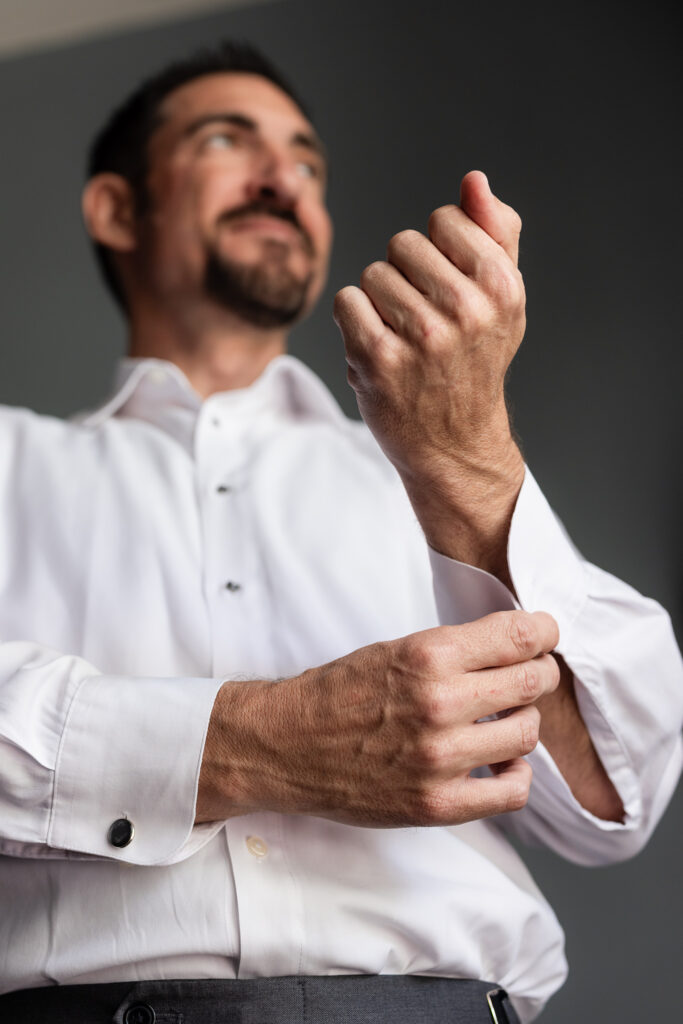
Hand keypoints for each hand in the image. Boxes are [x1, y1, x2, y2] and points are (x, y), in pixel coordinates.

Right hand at [197, 610, 559, 827]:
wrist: (286, 746)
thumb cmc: (338, 694)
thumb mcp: (393, 649)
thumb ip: (454, 650)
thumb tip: (517, 646)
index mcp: (428, 655)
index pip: (519, 636)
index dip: (543, 632)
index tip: (546, 635)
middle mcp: (439, 703)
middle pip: (533, 682)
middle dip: (540, 674)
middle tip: (532, 676)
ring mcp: (441, 758)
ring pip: (527, 734)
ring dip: (523, 723)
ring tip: (503, 721)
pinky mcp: (437, 804)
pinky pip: (512, 791)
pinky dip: (515, 775)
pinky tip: (497, 764)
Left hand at [334, 170, 524, 481]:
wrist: (454, 442)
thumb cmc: (475, 361)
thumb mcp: (503, 299)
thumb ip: (495, 233)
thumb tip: (474, 180)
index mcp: (502, 286)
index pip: (445, 218)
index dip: (439, 251)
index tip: (450, 290)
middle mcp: (467, 310)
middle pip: (403, 242)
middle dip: (406, 275)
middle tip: (425, 320)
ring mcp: (422, 337)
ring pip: (372, 273)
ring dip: (379, 303)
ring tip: (403, 338)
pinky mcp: (379, 359)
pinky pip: (347, 302)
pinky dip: (355, 322)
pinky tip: (378, 348)